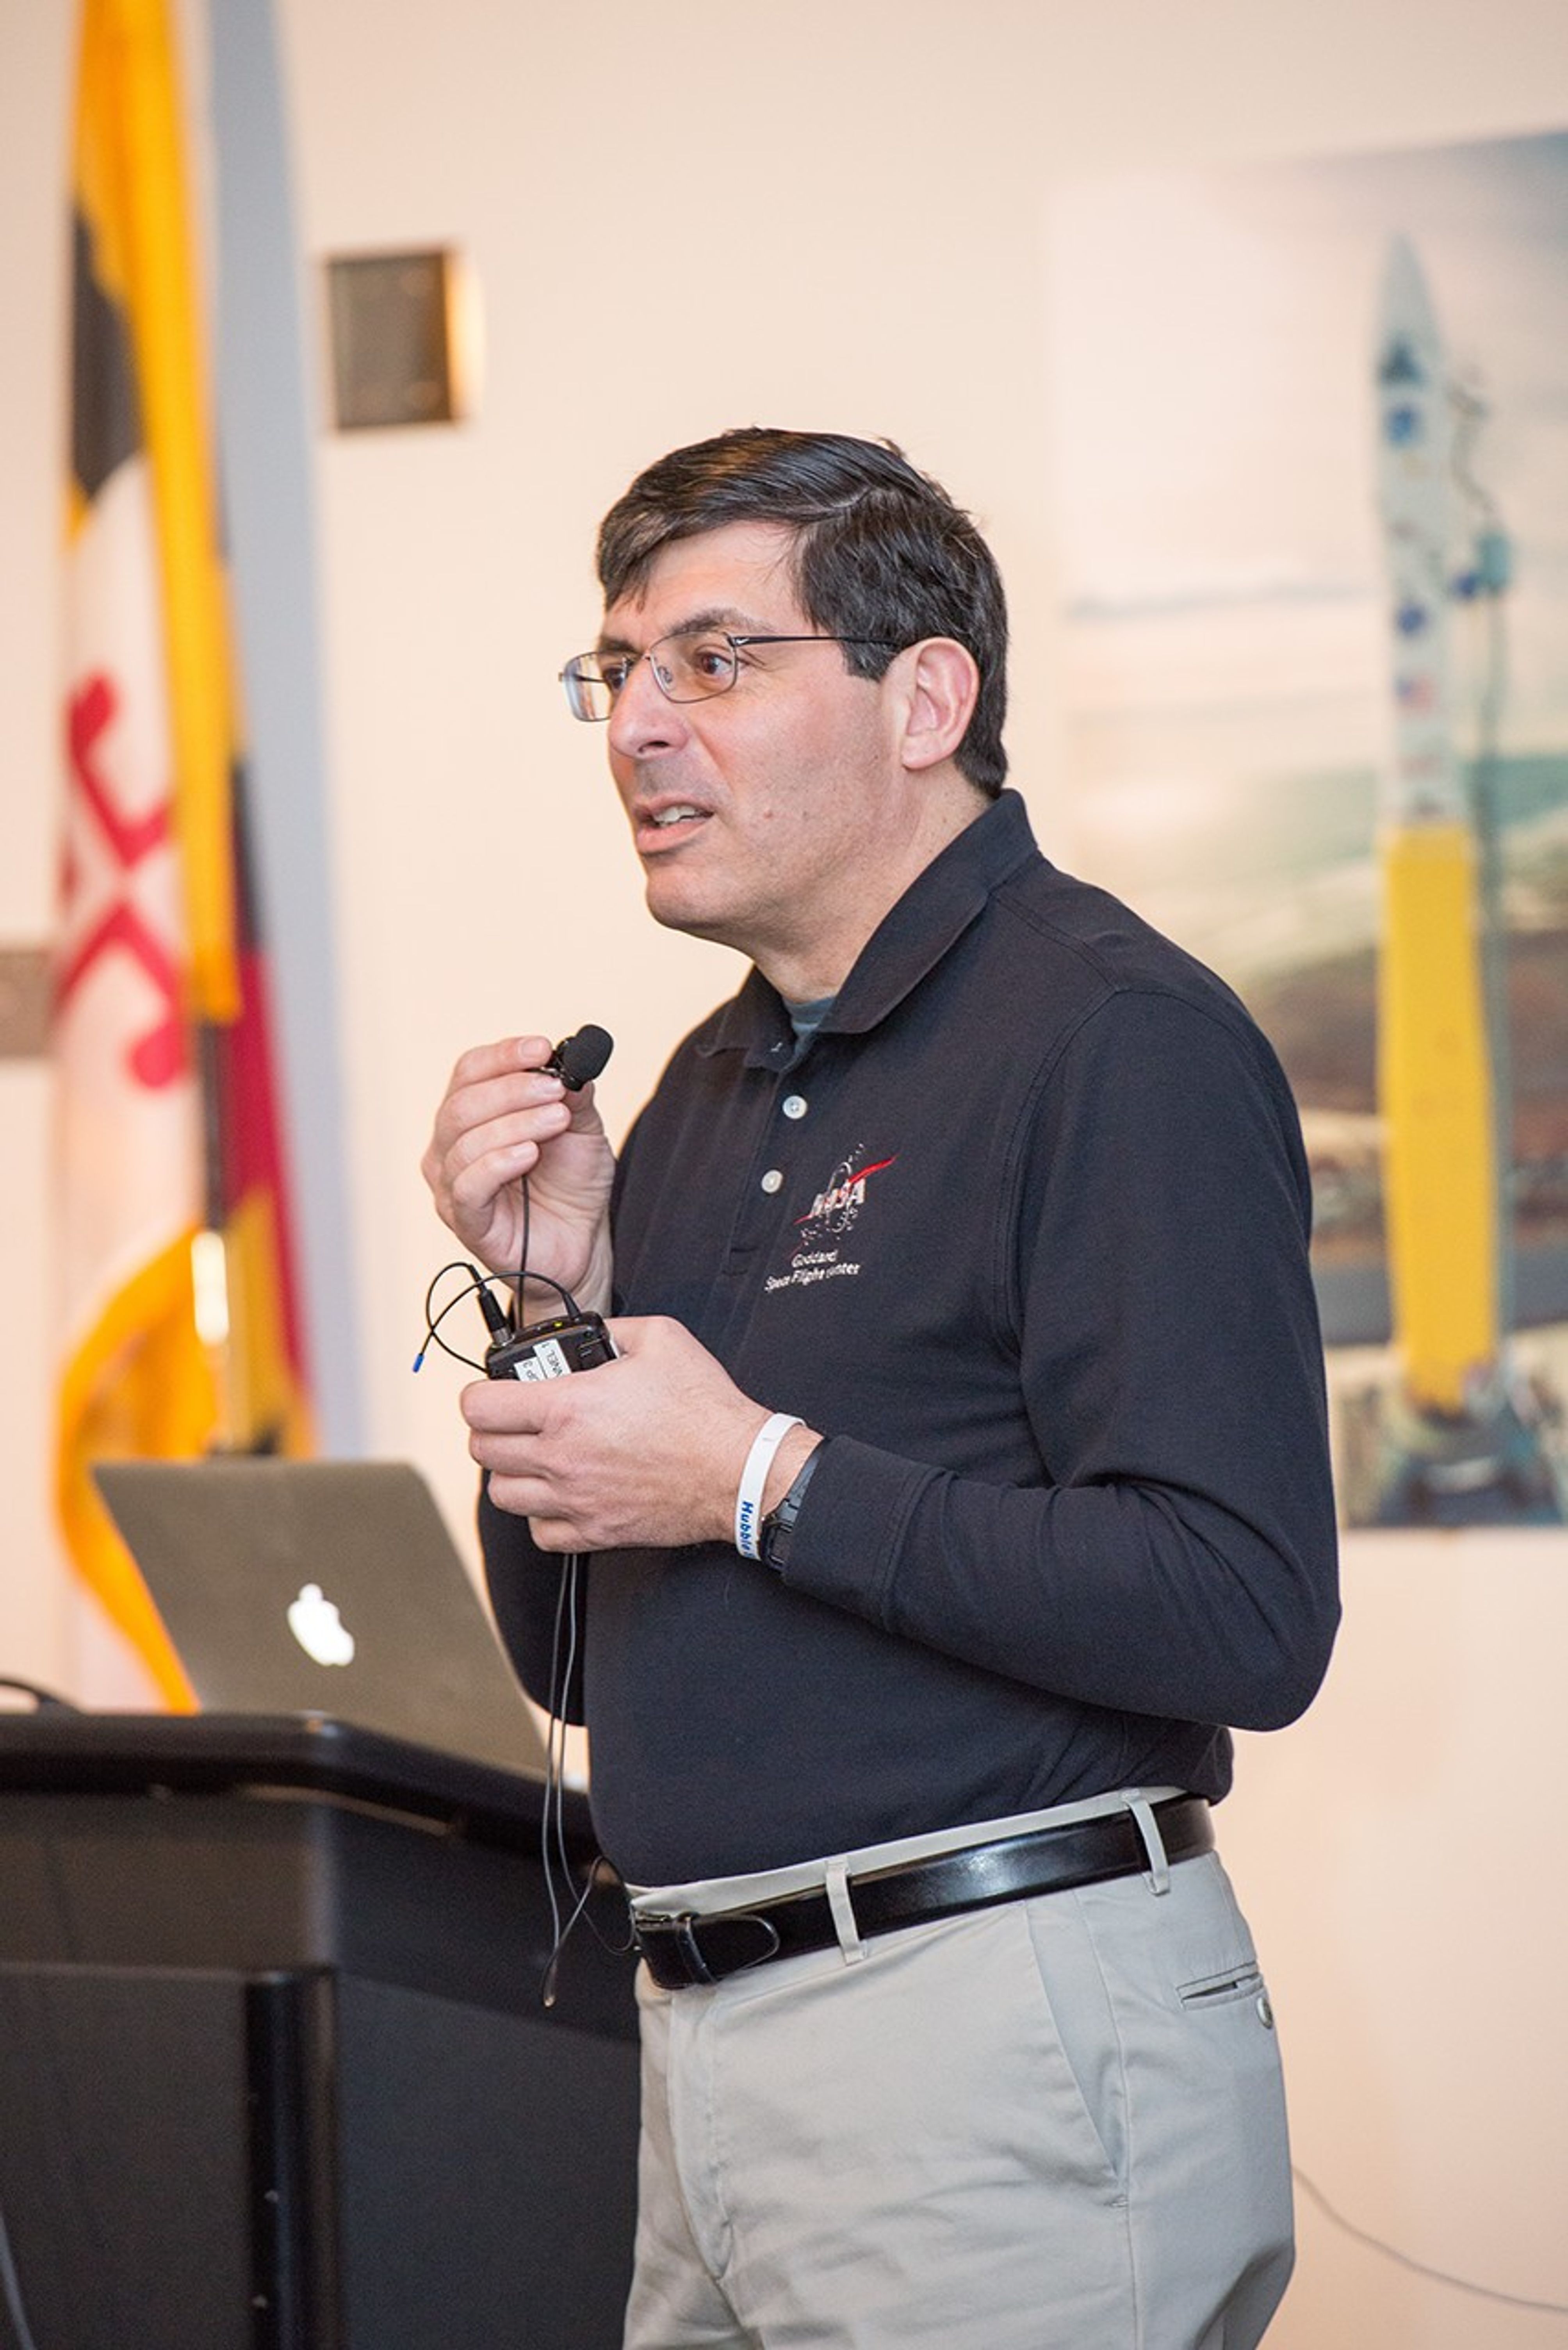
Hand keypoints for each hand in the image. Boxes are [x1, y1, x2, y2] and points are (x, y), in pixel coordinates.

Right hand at [422, 1035, 615, 1305]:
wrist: (583, 1241)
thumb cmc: (572, 1185)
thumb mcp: (582, 1129)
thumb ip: (573, 1095)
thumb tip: (570, 1062)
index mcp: (474, 1115)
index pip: (470, 1071)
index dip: (503, 1056)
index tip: (542, 1048)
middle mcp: (451, 1146)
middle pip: (462, 1103)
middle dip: (513, 1089)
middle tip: (555, 1089)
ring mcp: (452, 1185)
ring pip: (465, 1141)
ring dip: (516, 1123)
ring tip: (557, 1120)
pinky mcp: (465, 1221)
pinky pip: (468, 1186)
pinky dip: (498, 1163)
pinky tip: (529, 1154)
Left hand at [463, 1316, 819, 1552]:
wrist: (738, 1469)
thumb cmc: (704, 1409)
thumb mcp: (660, 1338)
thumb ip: (612, 1328)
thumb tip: (590, 1331)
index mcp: (568, 1407)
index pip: (480, 1406)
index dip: (479, 1393)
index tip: (494, 1391)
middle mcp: (561, 1456)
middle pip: (483, 1450)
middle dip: (491, 1429)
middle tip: (513, 1419)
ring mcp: (575, 1498)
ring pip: (503, 1494)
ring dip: (509, 1472)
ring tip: (531, 1457)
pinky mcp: (595, 1530)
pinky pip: (540, 1533)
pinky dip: (540, 1516)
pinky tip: (558, 1495)